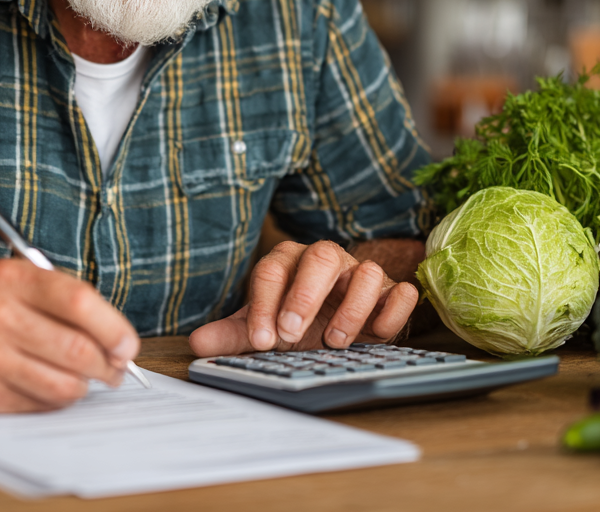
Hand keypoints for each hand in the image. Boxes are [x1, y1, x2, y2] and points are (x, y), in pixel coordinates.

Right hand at [0, 258, 140, 412]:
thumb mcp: (13, 278)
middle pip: (77, 350)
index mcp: (11, 278)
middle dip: (108, 365)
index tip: (127, 345)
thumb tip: (116, 337)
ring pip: (63, 385)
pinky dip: (55, 399)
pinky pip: (38, 405)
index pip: (79, 303)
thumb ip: (62, 298)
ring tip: (85, 379)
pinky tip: (51, 386)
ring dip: (84, 386)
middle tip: (115, 369)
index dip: (114, 328)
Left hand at [188, 240, 418, 356]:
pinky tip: (377, 335)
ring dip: (352, 309)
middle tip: (292, 334)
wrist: (338, 327)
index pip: (272, 271)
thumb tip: (197, 342)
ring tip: (334, 342)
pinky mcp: (392, 294)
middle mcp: (327, 261)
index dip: (264, 304)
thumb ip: (233, 334)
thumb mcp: (265, 330)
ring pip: (367, 272)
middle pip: (321, 257)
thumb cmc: (297, 323)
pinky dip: (393, 311)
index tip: (261, 339)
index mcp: (289, 262)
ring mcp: (362, 275)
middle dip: (305, 295)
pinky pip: (402, 292)